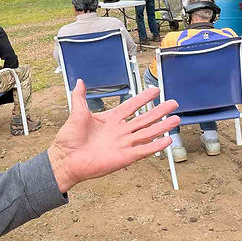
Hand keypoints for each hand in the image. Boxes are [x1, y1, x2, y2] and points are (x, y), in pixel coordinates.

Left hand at [47, 80, 179, 192]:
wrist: (65, 159)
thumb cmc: (69, 139)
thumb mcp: (76, 113)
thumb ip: (80, 97)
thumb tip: (80, 82)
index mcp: (110, 120)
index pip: (131, 106)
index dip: (143, 98)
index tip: (154, 90)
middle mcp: (120, 131)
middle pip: (144, 119)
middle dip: (159, 111)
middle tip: (173, 103)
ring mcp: (123, 144)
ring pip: (147, 133)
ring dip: (162, 127)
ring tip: (176, 119)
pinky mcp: (124, 157)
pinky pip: (143, 150)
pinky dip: (155, 146)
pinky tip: (167, 140)